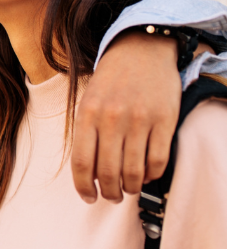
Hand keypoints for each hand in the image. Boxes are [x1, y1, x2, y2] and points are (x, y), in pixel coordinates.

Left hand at [72, 32, 179, 202]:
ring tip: (128, 188)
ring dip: (130, 188)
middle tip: (111, 196)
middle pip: (108, 172)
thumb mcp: (88, 102)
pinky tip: (145, 174)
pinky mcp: (165, 121)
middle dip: (109, 193)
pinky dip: (151, 175)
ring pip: (134, 172)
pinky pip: (158, 161)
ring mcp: (140, 120)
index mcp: (88, 114)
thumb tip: (88, 174)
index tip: (88, 197)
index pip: (82, 163)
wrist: (140, 51)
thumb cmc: (110, 81)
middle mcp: (112, 119)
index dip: (83, 187)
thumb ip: (87, 134)